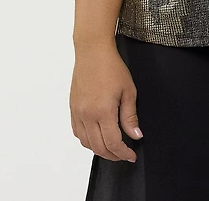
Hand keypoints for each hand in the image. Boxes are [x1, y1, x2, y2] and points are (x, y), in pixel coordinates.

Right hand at [70, 42, 143, 161]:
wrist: (93, 52)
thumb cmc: (112, 67)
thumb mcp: (128, 90)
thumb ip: (130, 116)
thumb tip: (135, 135)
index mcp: (103, 111)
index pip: (112, 143)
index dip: (123, 153)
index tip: (131, 156)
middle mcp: (87, 115)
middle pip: (98, 148)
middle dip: (113, 155)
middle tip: (124, 154)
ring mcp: (77, 113)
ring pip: (86, 143)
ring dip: (99, 149)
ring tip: (112, 147)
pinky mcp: (72, 109)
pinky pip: (77, 132)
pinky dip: (87, 140)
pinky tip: (97, 136)